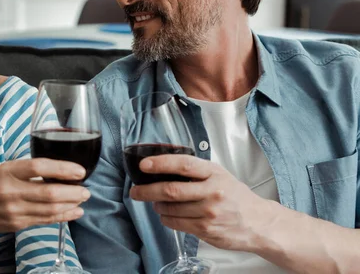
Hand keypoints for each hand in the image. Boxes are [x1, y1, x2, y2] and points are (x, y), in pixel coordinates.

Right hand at [0, 158, 90, 237]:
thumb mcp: (6, 168)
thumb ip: (29, 169)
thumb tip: (61, 169)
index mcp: (8, 171)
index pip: (38, 167)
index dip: (62, 168)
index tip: (79, 171)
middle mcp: (11, 191)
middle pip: (48, 193)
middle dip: (72, 192)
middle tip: (86, 190)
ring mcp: (14, 210)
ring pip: (49, 209)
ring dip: (71, 205)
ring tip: (82, 199)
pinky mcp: (18, 224)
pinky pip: (45, 220)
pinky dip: (63, 216)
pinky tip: (74, 212)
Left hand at [130, 154, 277, 251]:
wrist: (258, 222)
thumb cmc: (235, 195)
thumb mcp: (219, 175)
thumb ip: (195, 171)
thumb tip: (162, 166)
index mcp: (214, 173)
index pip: (184, 165)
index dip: (161, 164)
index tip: (144, 165)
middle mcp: (212, 192)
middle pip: (171, 190)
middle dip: (147, 190)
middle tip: (135, 191)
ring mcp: (209, 212)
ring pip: (170, 209)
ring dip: (157, 206)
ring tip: (154, 202)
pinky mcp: (206, 229)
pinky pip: (176, 223)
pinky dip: (166, 218)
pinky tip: (166, 214)